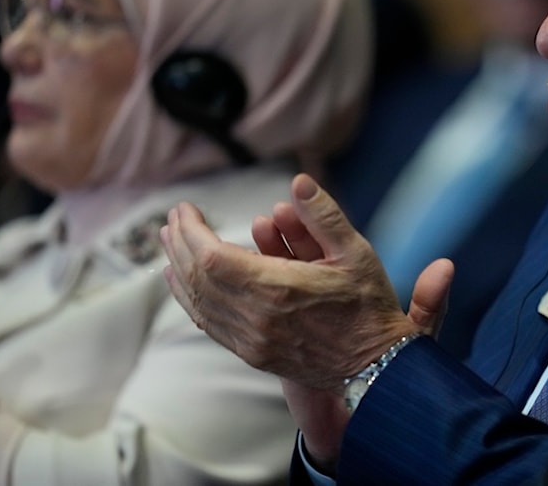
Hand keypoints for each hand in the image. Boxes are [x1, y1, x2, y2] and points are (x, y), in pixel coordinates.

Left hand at [161, 173, 452, 390]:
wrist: (376, 365)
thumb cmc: (368, 304)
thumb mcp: (355, 252)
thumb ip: (323, 216)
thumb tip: (298, 182)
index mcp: (277, 289)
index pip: (211, 257)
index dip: (192, 231)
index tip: (185, 208)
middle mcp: (256, 319)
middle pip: (198, 279)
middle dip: (180, 245)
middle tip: (174, 219)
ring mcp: (251, 341)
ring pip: (199, 304)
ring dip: (178, 271)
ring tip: (170, 244)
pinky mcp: (253, 355)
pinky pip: (209, 324)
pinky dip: (191, 299)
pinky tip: (183, 283)